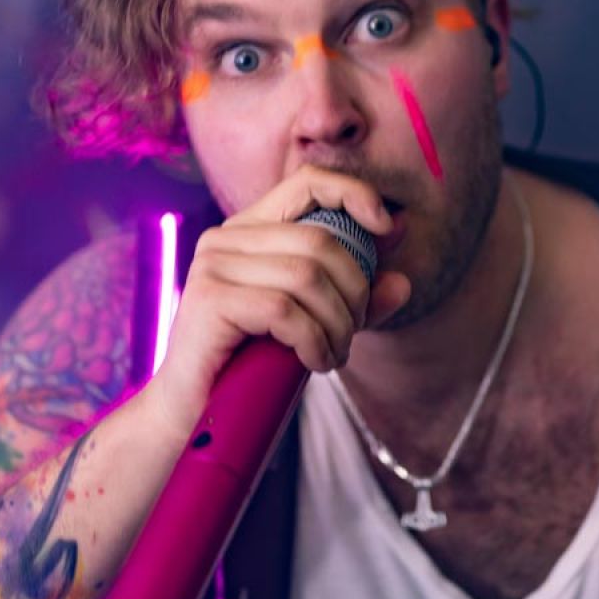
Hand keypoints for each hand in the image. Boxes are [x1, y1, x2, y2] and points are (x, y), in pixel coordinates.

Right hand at [145, 168, 410, 441]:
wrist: (197, 416)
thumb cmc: (257, 366)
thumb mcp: (320, 322)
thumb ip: (359, 295)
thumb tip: (402, 268)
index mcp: (251, 230)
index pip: (308, 183)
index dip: (354, 194)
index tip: (387, 229)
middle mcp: (226, 237)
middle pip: (321, 241)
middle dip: (354, 293)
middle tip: (351, 334)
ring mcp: (212, 265)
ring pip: (307, 276)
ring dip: (337, 325)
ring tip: (333, 355)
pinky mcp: (209, 299)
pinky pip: (285, 309)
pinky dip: (314, 340)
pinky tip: (315, 362)